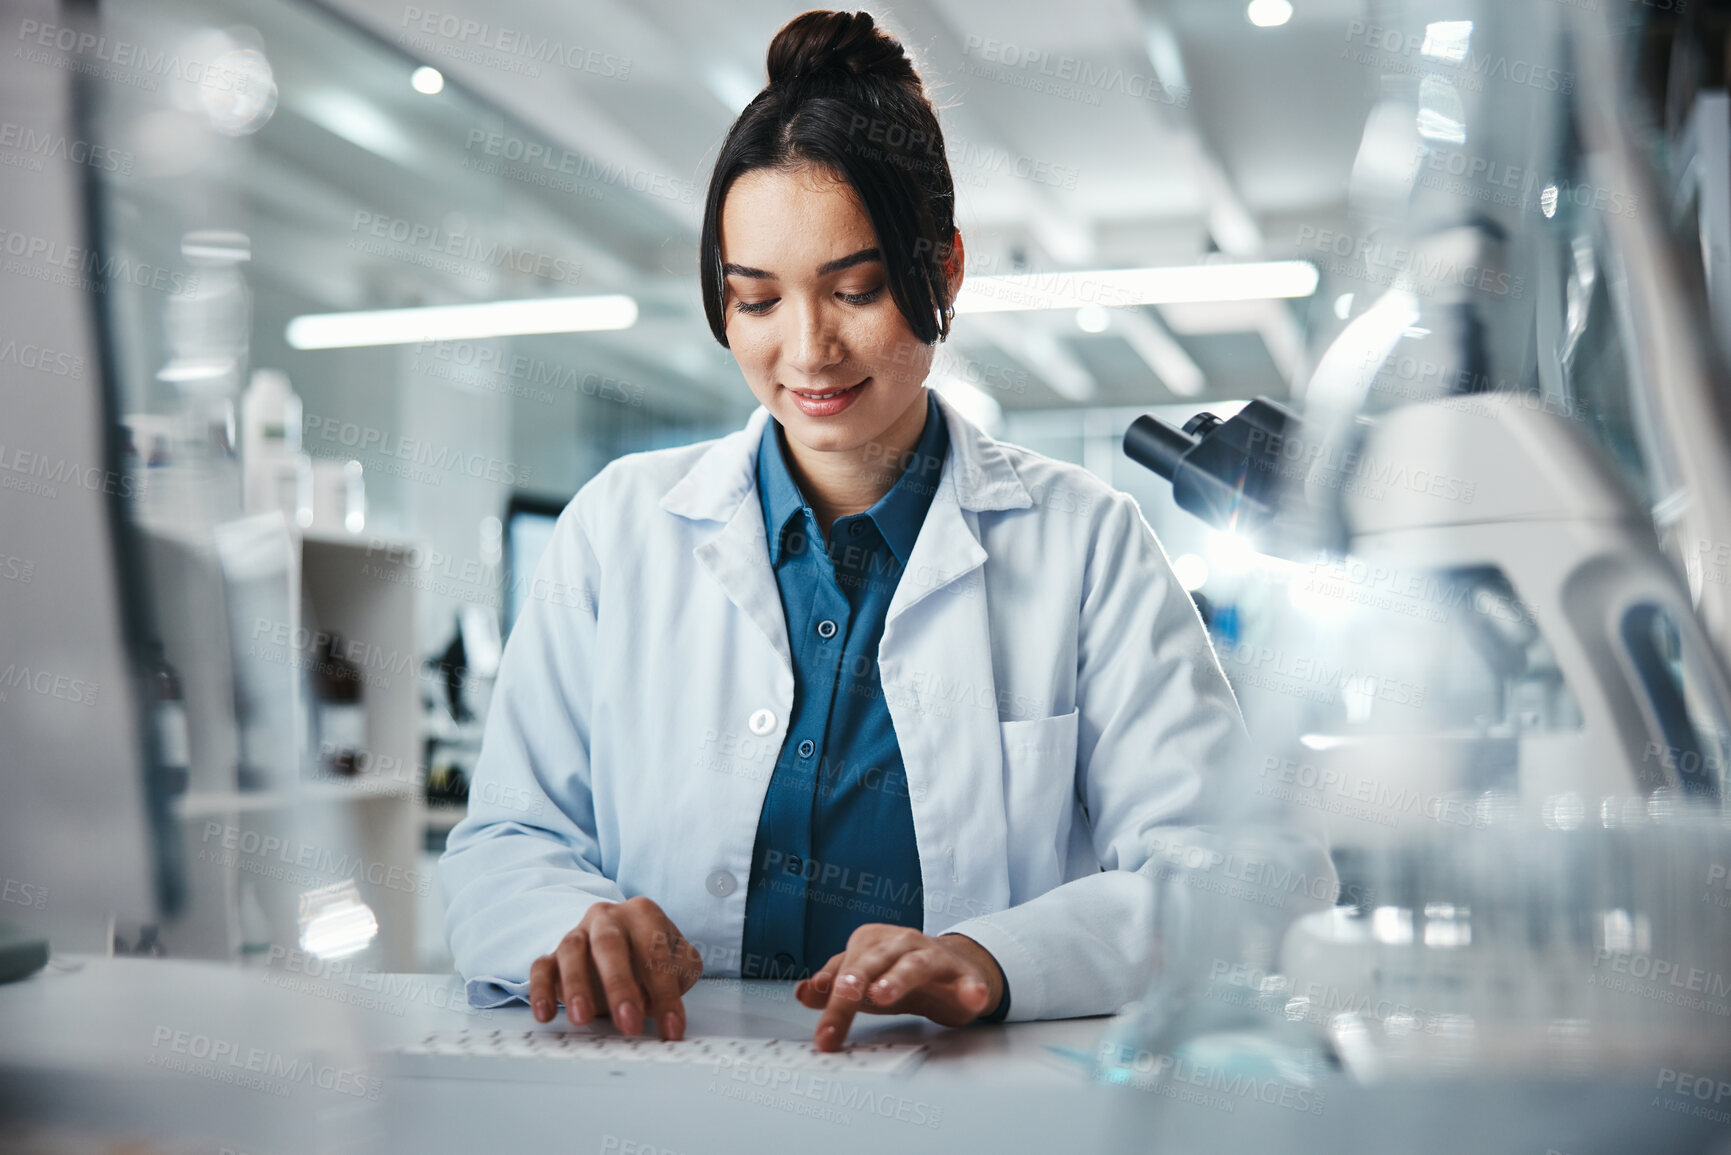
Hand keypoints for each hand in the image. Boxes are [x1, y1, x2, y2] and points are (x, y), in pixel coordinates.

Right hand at [528, 896, 703, 1038]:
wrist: (619, 939)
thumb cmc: (651, 953)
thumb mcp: (679, 960)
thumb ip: (679, 973)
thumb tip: (663, 1000)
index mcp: (643, 913)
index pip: (655, 951)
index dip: (666, 992)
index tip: (671, 1027)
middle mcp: (607, 917)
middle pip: (609, 944)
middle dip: (619, 985)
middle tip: (629, 1021)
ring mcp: (577, 933)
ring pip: (571, 951)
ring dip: (576, 986)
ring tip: (582, 1018)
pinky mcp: (553, 955)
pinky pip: (541, 967)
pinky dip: (540, 990)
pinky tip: (545, 1014)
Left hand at [793, 925, 1004, 1050]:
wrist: (954, 969)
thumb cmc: (899, 974)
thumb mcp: (863, 981)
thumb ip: (832, 985)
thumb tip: (802, 992)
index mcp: (871, 942)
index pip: (845, 970)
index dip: (831, 1001)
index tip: (823, 1035)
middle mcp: (901, 943)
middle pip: (873, 962)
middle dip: (857, 979)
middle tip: (844, 995)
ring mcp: (933, 956)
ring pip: (914, 964)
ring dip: (898, 977)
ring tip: (884, 993)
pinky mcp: (963, 975)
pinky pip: (968, 981)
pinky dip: (970, 988)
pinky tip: (973, 997)